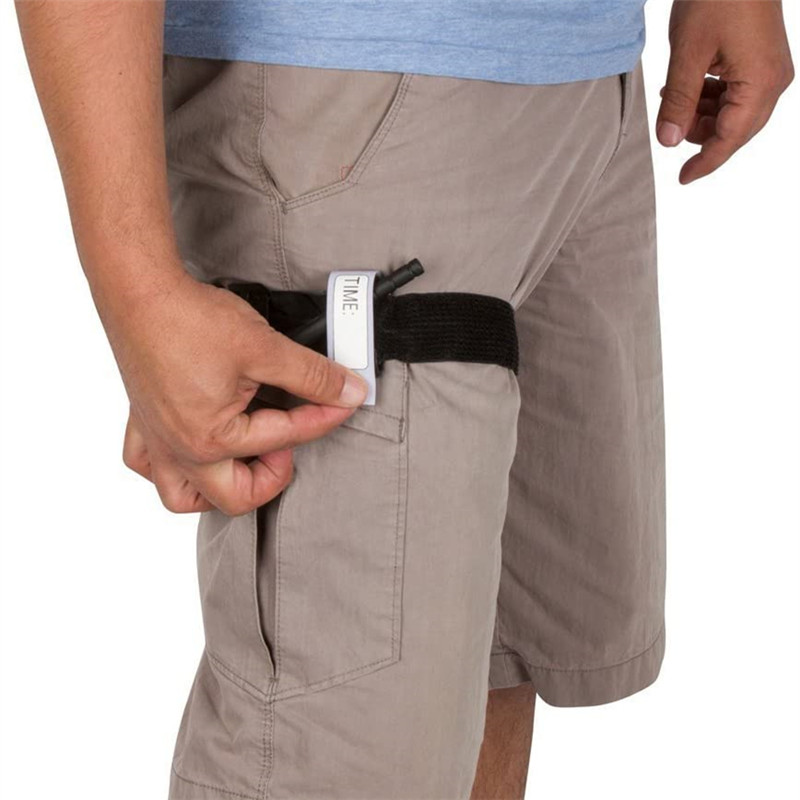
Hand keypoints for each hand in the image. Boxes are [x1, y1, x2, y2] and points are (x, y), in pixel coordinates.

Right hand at [116, 269, 366, 515]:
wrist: (138, 291)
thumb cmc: (190, 320)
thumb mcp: (266, 349)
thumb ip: (313, 376)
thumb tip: (348, 390)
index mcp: (212, 440)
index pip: (285, 439)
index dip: (324, 417)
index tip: (344, 401)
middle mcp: (180, 450)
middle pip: (236, 497)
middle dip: (271, 477)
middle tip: (289, 442)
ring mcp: (156, 440)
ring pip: (184, 496)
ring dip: (217, 487)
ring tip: (246, 457)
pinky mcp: (142, 422)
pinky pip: (149, 466)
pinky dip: (172, 467)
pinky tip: (194, 445)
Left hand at [656, 0, 793, 183]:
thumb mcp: (687, 54)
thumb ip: (678, 102)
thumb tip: (668, 141)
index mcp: (760, 85)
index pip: (728, 140)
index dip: (704, 162)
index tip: (682, 178)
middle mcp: (773, 82)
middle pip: (733, 131)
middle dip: (699, 133)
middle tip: (669, 119)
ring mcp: (770, 71)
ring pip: (733, 115)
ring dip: (701, 115)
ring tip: (674, 95)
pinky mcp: (762, 61)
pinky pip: (736, 95)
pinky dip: (710, 98)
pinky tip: (687, 87)